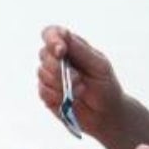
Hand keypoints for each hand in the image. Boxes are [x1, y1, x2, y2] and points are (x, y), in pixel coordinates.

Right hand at [38, 22, 122, 137]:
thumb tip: (63, 34)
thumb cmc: (106, 86)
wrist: (106, 114)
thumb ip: (80, 50)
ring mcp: (50, 77)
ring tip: (81, 90)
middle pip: (43, 53)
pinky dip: (58, 96)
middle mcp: (58, 60)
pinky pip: (43, 91)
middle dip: (58, 67)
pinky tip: (71, 99)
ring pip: (42, 73)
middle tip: (78, 78)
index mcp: (71, 48)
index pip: (51, 34)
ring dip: (62, 84)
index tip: (60, 50)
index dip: (52, 39)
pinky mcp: (46, 94)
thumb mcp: (99, 65)